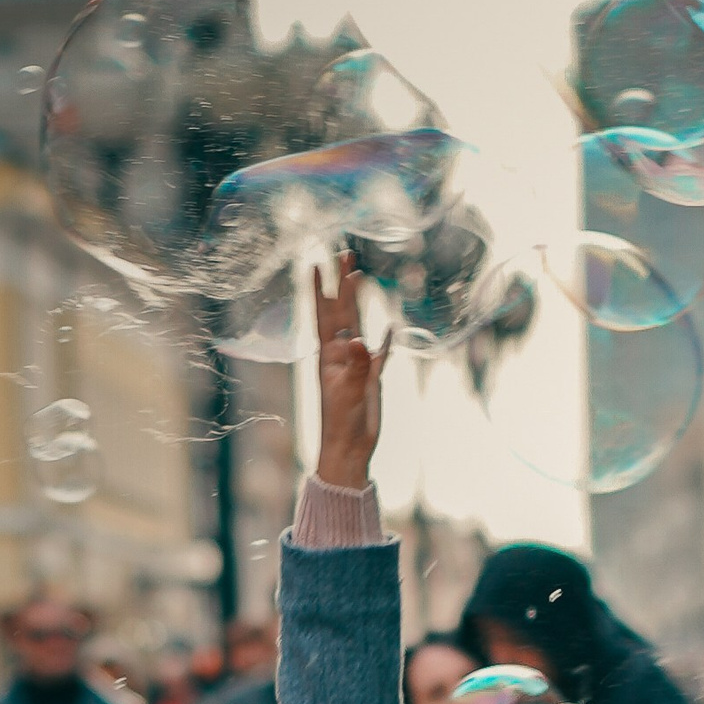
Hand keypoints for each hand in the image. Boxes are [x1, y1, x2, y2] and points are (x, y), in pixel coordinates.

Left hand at [309, 258, 386, 488]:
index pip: (324, 314)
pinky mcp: (371, 378)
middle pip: (341, 310)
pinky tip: (389, 328)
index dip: (320, 290)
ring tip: (360, 276)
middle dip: (341, 283)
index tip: (315, 263)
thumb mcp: (347, 392)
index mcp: (329, 355)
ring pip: (358, 323)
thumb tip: (360, 338)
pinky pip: (379, 353)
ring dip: (359, 300)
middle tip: (344, 253)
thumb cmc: (341, 423)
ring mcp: (356, 364)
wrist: (349, 450)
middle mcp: (341, 354)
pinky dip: (384, 340)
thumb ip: (356, 365)